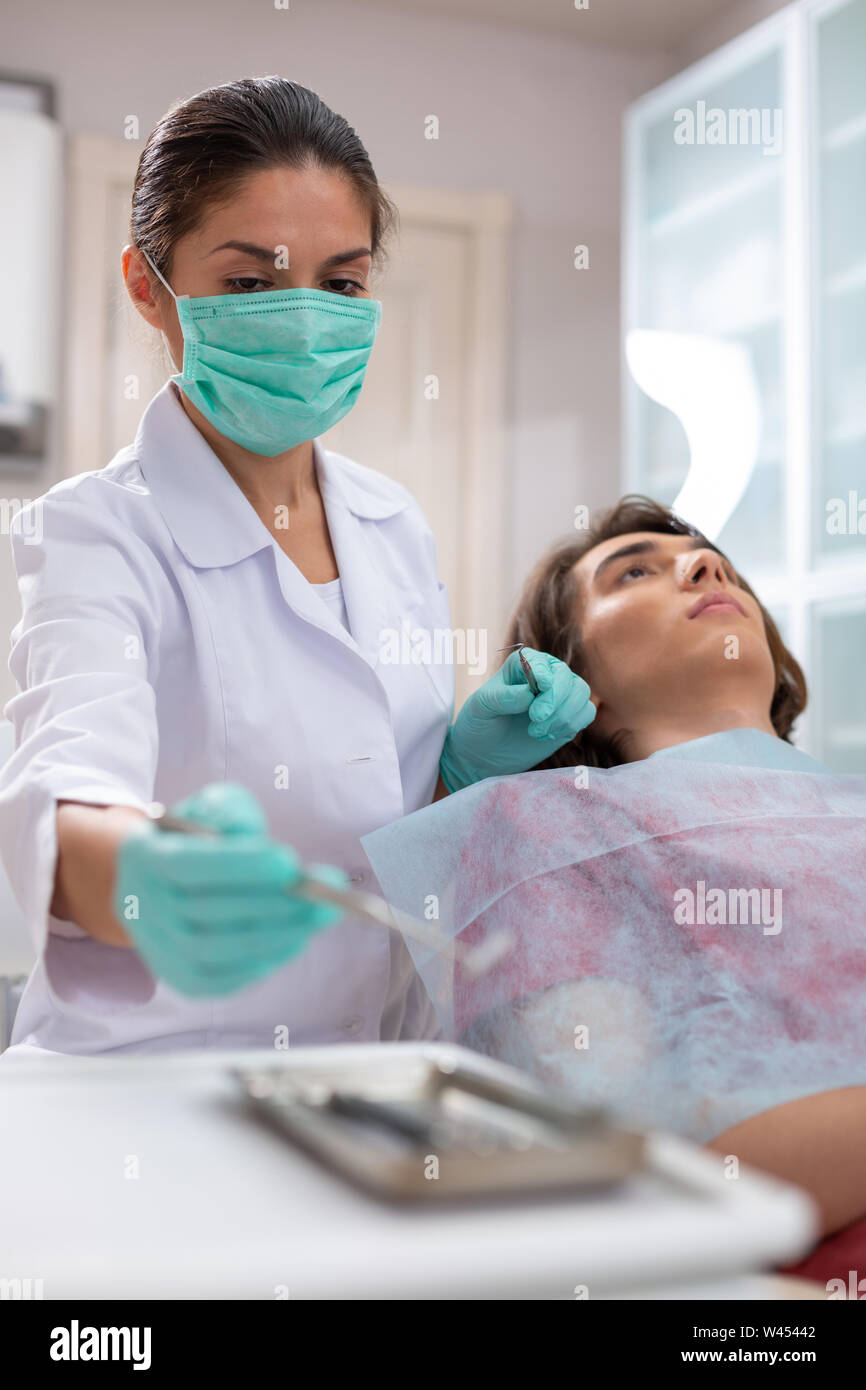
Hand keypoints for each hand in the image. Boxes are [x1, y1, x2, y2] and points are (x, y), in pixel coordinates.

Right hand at [113, 782, 345, 996]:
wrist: (160, 883)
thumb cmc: (196, 839)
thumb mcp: (208, 808)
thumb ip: (229, 812)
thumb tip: (256, 840)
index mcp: (145, 857)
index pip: (188, 865)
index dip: (238, 865)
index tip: (289, 860)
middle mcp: (144, 906)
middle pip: (208, 912)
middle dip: (275, 903)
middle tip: (324, 893)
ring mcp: (159, 948)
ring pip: (217, 950)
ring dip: (276, 934)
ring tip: (319, 915)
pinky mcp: (180, 978)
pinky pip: (221, 980)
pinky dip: (262, 963)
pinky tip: (295, 939)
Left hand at [438, 648, 594, 791]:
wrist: (484, 753)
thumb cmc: (480, 723)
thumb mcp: (481, 707)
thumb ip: (502, 698)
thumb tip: (529, 694)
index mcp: (522, 664)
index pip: (541, 662)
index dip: (544, 673)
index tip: (541, 686)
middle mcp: (546, 675)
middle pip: (567, 678)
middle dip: (555, 700)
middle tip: (536, 719)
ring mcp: (560, 695)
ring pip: (581, 694)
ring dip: (563, 715)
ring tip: (535, 732)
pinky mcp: (569, 716)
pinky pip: (586, 712)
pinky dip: (571, 724)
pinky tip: (548, 735)